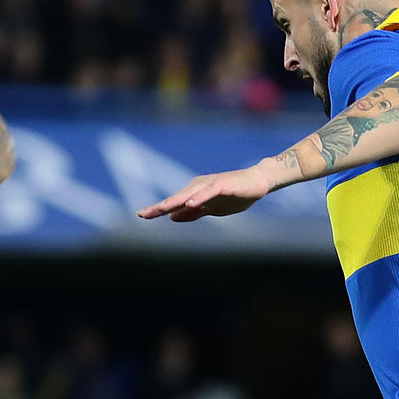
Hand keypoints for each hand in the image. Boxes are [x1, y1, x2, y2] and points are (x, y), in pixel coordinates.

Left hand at [137, 163, 279, 222]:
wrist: (257, 182)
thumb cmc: (234, 194)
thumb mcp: (210, 208)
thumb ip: (192, 212)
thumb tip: (171, 217)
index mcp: (194, 193)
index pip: (173, 203)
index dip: (157, 209)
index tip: (141, 215)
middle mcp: (198, 187)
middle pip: (176, 198)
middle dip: (159, 206)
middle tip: (142, 214)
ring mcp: (210, 185)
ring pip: (189, 194)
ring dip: (174, 201)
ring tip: (160, 208)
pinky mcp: (223, 185)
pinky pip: (209, 192)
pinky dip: (199, 197)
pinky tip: (190, 203)